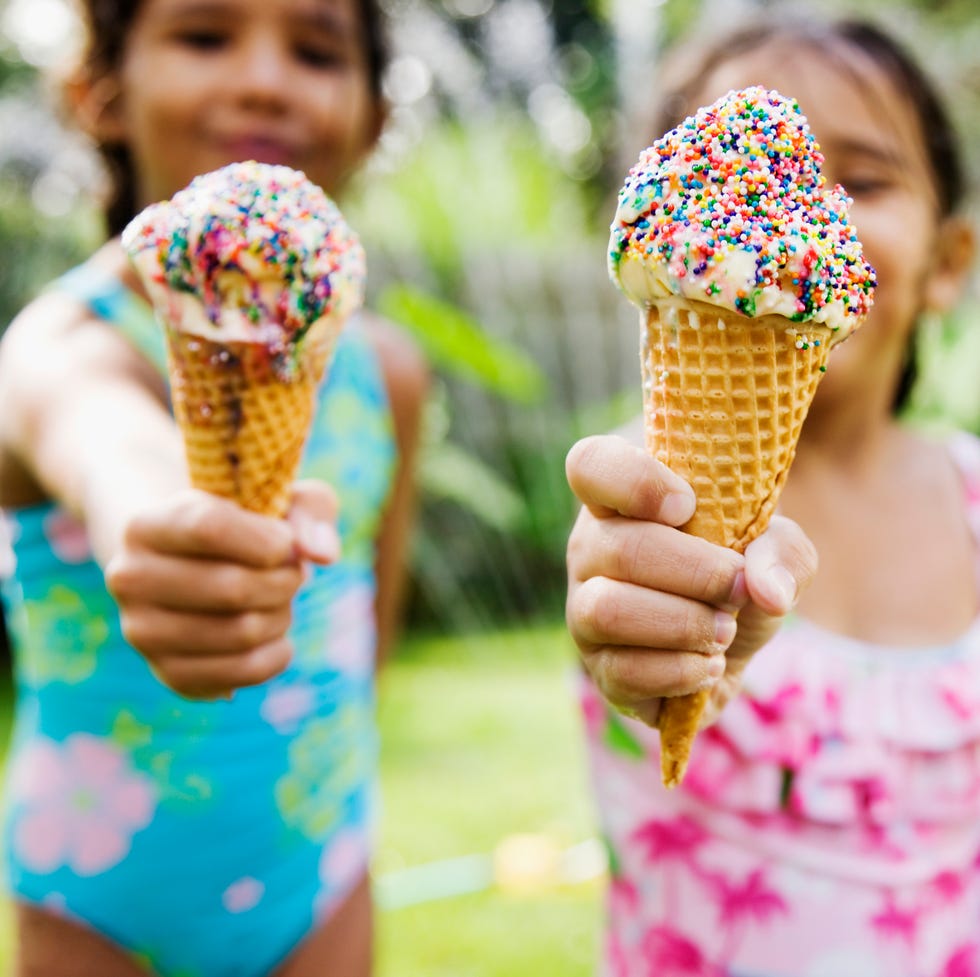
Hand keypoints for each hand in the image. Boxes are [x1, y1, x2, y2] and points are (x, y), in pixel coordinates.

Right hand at [105, 481, 339, 698]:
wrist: (193, 564)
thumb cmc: (243, 524)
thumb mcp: (277, 498)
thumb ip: (310, 511)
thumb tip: (323, 555)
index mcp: (146, 524)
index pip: (209, 528)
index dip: (267, 538)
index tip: (287, 541)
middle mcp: (130, 579)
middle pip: (233, 587)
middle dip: (284, 579)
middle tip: (294, 571)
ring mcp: (143, 632)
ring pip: (242, 632)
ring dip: (282, 614)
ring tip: (280, 598)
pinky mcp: (169, 674)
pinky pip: (245, 672)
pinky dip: (279, 651)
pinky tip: (275, 632)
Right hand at [565, 435, 816, 726]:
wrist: (731, 645)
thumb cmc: (738, 575)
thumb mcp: (776, 548)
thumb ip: (781, 551)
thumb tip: (765, 591)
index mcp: (620, 500)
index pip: (591, 464)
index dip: (635, 481)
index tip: (688, 505)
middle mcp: (590, 549)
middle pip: (619, 548)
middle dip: (696, 572)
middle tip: (737, 587)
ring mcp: (585, 611)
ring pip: (607, 611)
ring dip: (683, 623)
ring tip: (723, 630)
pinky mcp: (600, 669)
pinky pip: (622, 672)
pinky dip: (680, 671)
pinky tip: (707, 664)